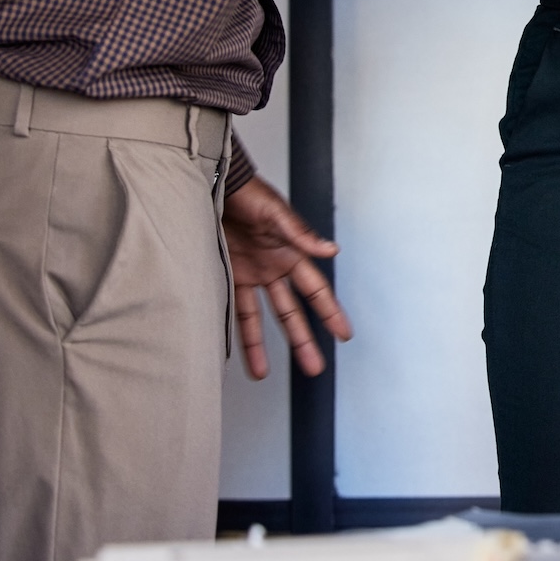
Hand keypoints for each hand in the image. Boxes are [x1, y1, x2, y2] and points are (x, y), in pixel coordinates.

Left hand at [224, 176, 352, 380]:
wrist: (216, 187)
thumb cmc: (250, 194)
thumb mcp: (277, 213)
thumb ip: (301, 235)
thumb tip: (332, 249)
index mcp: (292, 254)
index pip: (316, 291)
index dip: (330, 312)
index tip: (344, 334)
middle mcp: (275, 269)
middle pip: (292, 312)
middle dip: (304, 340)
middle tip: (314, 366)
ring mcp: (252, 275)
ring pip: (262, 318)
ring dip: (264, 345)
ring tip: (264, 373)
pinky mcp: (229, 275)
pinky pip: (233, 309)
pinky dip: (234, 328)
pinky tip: (233, 348)